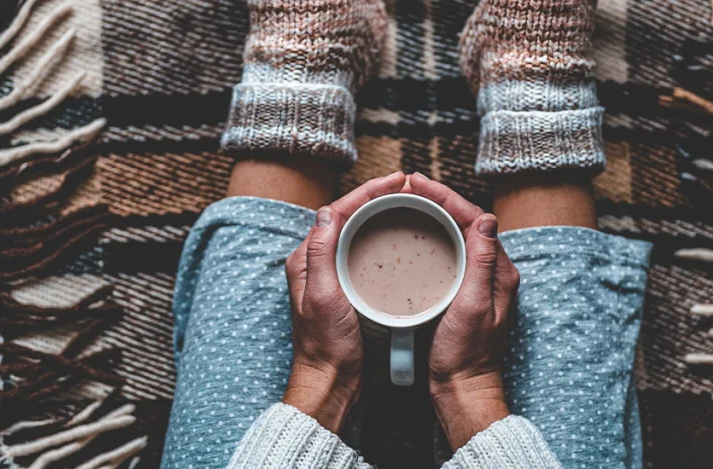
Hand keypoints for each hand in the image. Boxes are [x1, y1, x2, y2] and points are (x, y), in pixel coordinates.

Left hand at [283, 172, 407, 431]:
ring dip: (379, 212)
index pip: (337, 211)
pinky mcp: (346, 287)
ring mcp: (331, 274)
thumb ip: (321, 254)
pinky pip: (363, 250)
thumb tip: (328, 212)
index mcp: (305, 259)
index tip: (395, 180)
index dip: (367, 191)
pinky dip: (381, 235)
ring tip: (406, 201)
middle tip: (406, 185)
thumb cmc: (327, 345)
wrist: (331, 380)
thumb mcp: (325, 297)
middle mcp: (315, 262)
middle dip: (376, 196)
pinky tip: (399, 235)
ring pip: (356, 231)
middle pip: (347, 216)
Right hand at [408, 173, 519, 449]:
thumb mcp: (473, 307)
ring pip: (457, 234)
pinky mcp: (463, 292)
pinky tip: (414, 233)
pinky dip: (432, 235)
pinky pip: (450, 251)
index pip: (474, 219)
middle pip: (466, 221)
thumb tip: (487, 219)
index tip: (417, 182)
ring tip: (408, 199)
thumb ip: (482, 263)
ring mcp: (478, 281)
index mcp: (499, 271)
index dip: (446, 196)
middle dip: (438, 198)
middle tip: (408, 184)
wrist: (462, 389)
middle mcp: (492, 272)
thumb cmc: (465, 355)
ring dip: (435, 213)